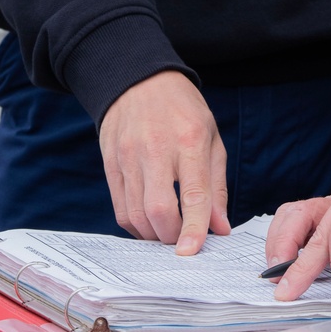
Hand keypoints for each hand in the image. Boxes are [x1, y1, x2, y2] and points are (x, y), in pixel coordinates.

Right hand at [98, 71, 229, 253]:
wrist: (139, 79)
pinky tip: (149, 222)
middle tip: (184, 238)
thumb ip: (215, 185)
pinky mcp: (110, 163)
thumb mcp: (211, 136)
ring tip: (168, 232)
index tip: (192, 252)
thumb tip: (220, 228)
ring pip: (136, 214)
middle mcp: (156, 148)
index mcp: (189, 139)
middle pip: (158, 210)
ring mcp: (128, 156)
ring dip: (153, 235)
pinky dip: (136, 225)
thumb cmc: (182, 109)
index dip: (193, 228)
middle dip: (172, 236)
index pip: (193, 194)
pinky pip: (120, 208)